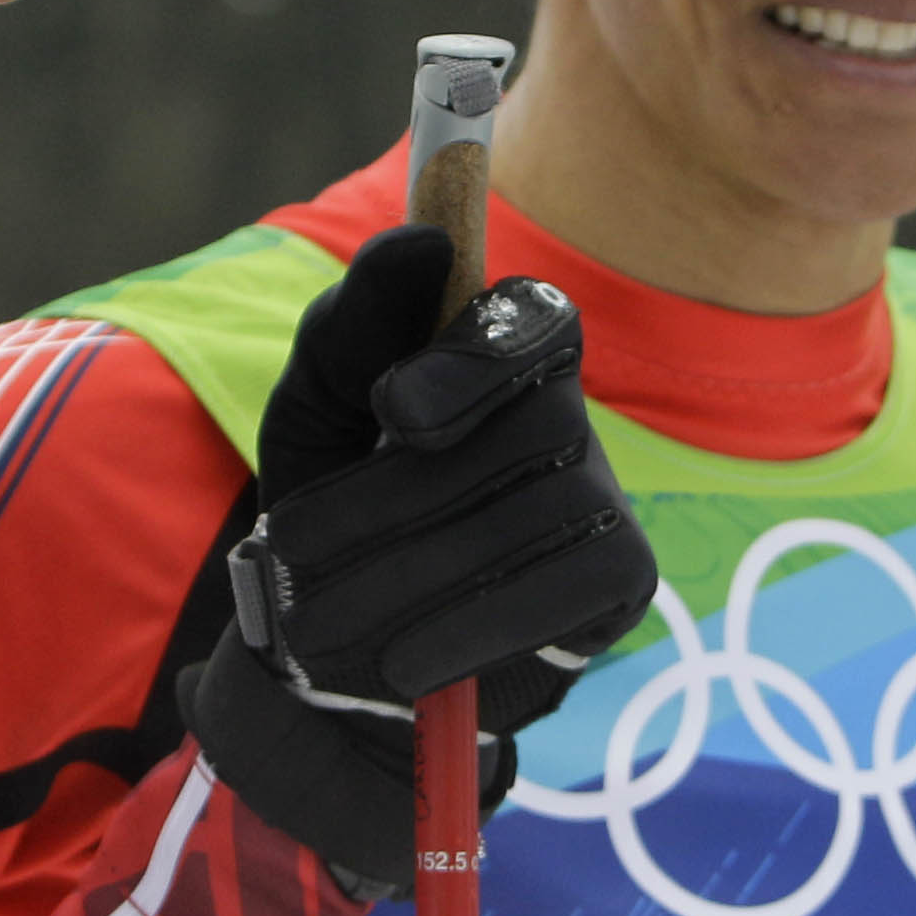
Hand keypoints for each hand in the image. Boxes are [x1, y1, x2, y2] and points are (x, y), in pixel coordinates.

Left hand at [188, 224, 657, 895]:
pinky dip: (477, 622)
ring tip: (320, 623)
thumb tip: (420, 238)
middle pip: (530, 423)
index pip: (533, 319)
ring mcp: (605, 496)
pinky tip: (406, 662)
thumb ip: (349, 327)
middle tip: (296, 551)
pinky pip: (573, 583)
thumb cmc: (330, 527)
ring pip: (540, 509)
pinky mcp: (619, 580)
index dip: (472, 357)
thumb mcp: (311, 421)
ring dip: (413, 570)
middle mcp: (566, 416)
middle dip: (397, 496)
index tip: (388, 412)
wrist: (336, 676)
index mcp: (497, 358)